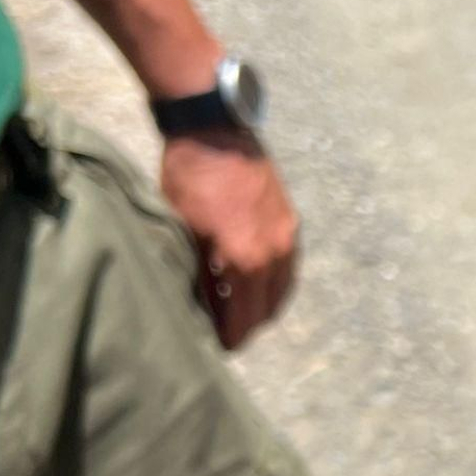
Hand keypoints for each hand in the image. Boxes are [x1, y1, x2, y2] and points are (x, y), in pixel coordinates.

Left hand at [161, 132, 298, 349]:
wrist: (215, 129)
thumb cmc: (189, 178)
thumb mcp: (184, 233)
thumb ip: (200, 276)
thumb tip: (204, 310)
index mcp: (247, 262)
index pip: (245, 321)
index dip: (231, 339)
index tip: (219, 347)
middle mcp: (275, 255)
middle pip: (267, 311)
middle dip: (248, 324)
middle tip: (226, 329)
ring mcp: (288, 238)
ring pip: (282, 290)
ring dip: (263, 303)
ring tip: (239, 305)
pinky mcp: (291, 222)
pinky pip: (288, 267)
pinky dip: (273, 280)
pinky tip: (253, 276)